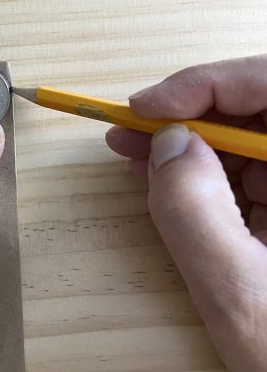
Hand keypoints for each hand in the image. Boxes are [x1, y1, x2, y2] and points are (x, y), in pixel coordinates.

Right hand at [106, 56, 266, 371]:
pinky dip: (202, 170)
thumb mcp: (241, 298)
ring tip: (136, 150)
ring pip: (247, 139)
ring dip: (189, 141)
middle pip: (259, 109)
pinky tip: (164, 175)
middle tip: (131, 126)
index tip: (146, 106)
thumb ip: (196, 214)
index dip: (205, 86)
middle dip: (189, 115)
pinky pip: (247, 171)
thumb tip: (167, 143)